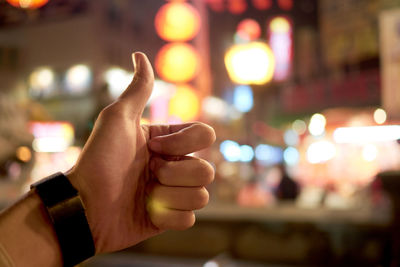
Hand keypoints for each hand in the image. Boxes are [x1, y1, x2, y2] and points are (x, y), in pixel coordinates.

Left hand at [66, 53, 215, 253]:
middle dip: (174, 174)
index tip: (151, 148)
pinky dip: (167, 216)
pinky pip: (190, 218)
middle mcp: (175, 166)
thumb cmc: (98, 160)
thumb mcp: (117, 119)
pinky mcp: (170, 218)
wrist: (84, 206)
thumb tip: (140, 55)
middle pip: (207, 170)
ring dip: (170, 196)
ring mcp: (174, 193)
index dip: (182, 144)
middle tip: (147, 174)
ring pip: (202, 196)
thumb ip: (138, 90)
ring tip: (145, 196)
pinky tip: (147, 212)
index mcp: (169, 142)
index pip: (205, 136)